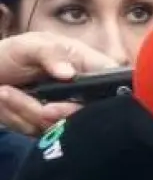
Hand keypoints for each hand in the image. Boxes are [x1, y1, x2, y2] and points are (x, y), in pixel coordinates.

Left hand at [0, 32, 118, 135]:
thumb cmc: (11, 53)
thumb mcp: (29, 46)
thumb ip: (50, 53)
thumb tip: (69, 73)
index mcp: (89, 66)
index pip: (113, 83)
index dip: (105, 97)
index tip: (77, 99)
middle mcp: (84, 91)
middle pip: (91, 113)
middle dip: (61, 112)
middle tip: (41, 107)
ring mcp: (66, 111)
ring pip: (62, 126)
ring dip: (28, 111)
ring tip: (5, 91)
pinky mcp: (48, 127)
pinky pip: (40, 133)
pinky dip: (18, 119)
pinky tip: (5, 100)